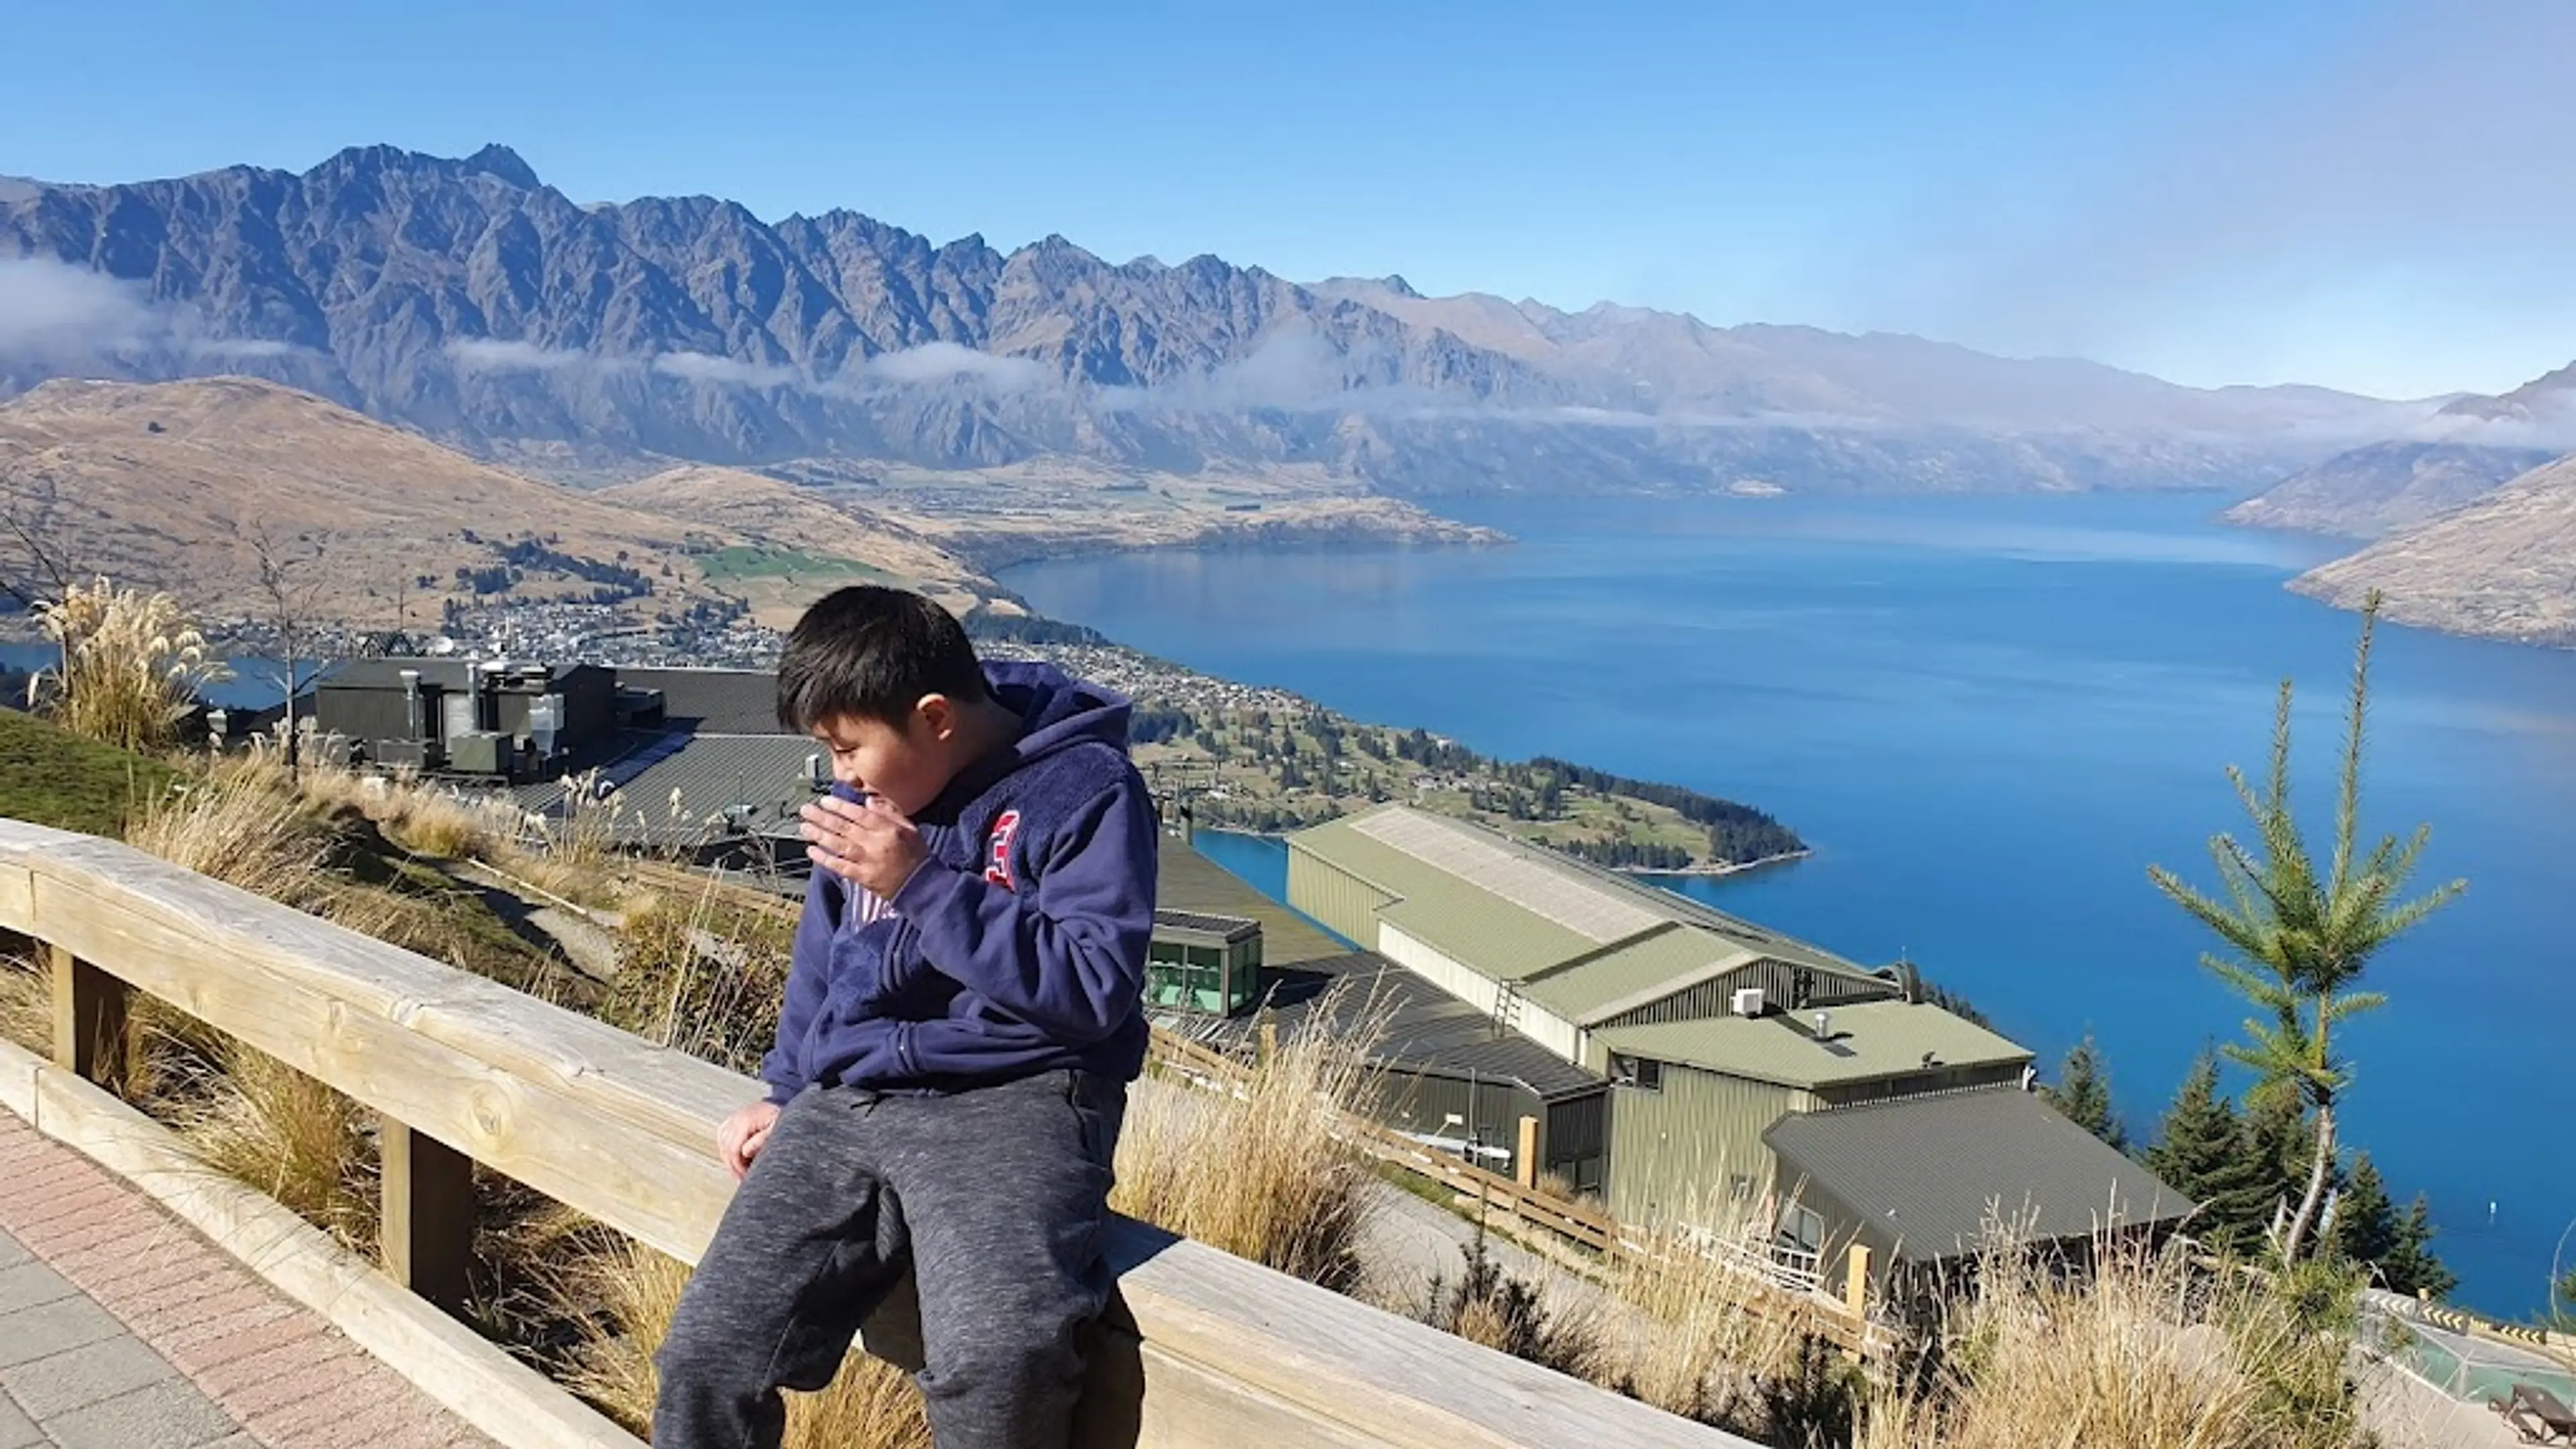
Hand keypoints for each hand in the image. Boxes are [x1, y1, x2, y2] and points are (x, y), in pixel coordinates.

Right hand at [719, 1100, 780, 1181]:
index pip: (734, 1149)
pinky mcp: (731, 1121)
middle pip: (726, 1149)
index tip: (746, 1177)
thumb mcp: (777, 1129)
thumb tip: (745, 1152)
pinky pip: (722, 1138)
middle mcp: (736, 1118)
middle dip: (733, 1166)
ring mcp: (732, 1118)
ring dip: (729, 1160)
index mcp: (745, 1121)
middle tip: (742, 1179)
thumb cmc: (781, 1118)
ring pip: (722, 1145)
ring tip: (740, 1171)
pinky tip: (735, 1159)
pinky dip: (726, 1150)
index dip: (738, 1166)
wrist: (780, 1105)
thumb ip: (762, 1140)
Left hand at [800, 793, 929, 898]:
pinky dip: (825, 859)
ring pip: (839, 845)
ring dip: (820, 835)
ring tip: (804, 827)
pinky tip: (812, 851)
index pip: (859, 815)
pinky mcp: (862, 878)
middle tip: (806, 810)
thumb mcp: (910, 828)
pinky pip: (840, 866)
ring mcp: (867, 862)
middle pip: (844, 828)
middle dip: (823, 818)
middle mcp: (875, 844)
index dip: (840, 806)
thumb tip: (869, 801)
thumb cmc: (916, 855)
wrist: (921, 885)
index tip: (825, 800)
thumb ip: (890, 813)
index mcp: (887, 830)